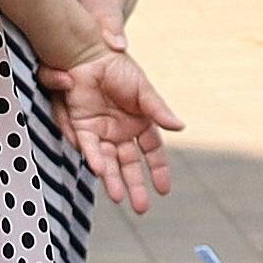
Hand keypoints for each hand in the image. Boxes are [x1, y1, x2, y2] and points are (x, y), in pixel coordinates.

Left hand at [52, 39, 180, 213]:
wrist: (90, 54)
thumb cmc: (119, 69)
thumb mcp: (143, 90)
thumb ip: (159, 110)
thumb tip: (180, 127)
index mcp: (140, 123)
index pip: (153, 152)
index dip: (159, 170)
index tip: (164, 190)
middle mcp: (121, 132)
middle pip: (130, 164)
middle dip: (136, 186)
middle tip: (141, 208)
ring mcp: (102, 132)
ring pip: (109, 162)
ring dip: (114, 180)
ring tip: (120, 198)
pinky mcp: (82, 127)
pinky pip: (90, 147)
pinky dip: (95, 158)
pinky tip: (100, 170)